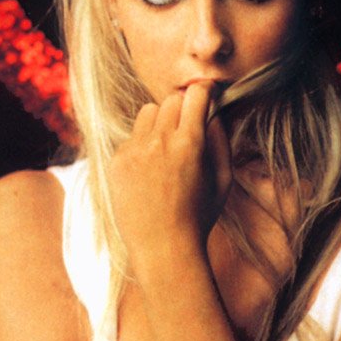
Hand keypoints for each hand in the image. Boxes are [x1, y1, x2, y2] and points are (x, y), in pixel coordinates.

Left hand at [109, 82, 231, 273]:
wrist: (162, 248)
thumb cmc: (198, 217)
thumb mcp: (223, 180)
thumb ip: (221, 141)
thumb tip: (214, 114)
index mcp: (190, 143)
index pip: (195, 95)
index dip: (203, 92)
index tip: (205, 95)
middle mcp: (160, 140)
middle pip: (171, 100)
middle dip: (182, 109)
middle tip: (187, 129)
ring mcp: (134, 150)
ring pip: (148, 112)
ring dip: (159, 122)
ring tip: (166, 149)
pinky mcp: (117, 161)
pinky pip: (131, 137)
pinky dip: (142, 146)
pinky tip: (148, 172)